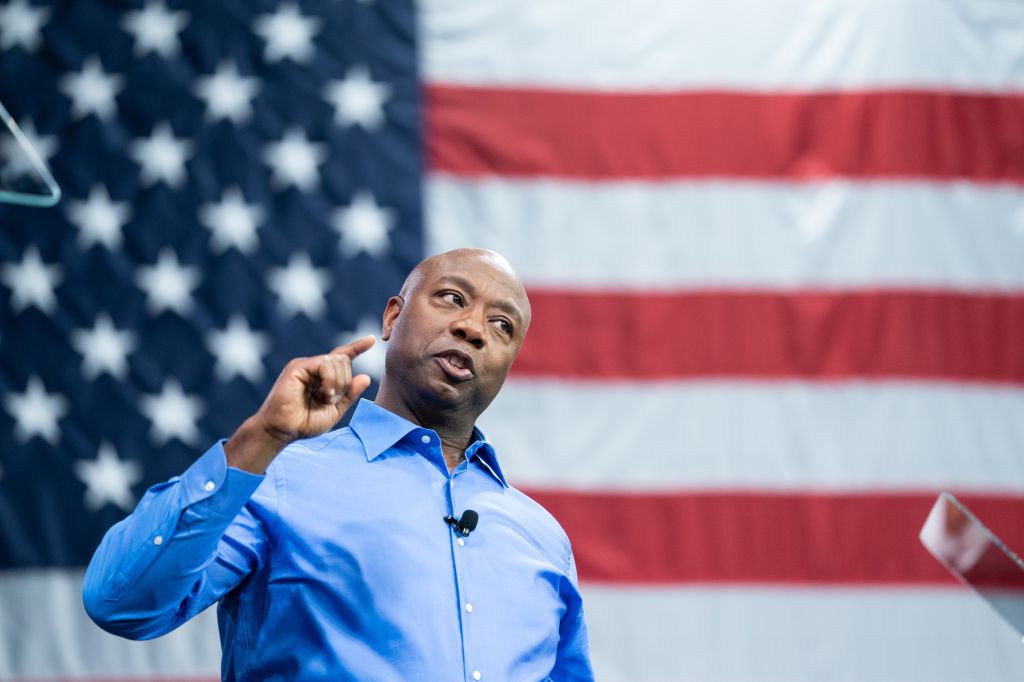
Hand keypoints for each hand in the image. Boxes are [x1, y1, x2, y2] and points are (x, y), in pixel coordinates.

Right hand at [225, 335, 375, 472]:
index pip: (342, 356)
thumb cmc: (303, 423)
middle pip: (343, 360)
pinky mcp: (297, 367)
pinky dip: (330, 379)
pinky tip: (325, 393)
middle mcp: (313, 367)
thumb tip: (366, 377)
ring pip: (336, 360)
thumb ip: (349, 394)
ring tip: (327, 399)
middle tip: (332, 400)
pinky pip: (324, 364)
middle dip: (345, 381)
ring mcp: (304, 365)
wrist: (281, 431)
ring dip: (338, 382)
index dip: (357, 347)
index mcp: (322, 376)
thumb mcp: (334, 410)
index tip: (372, 339)